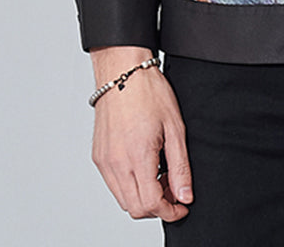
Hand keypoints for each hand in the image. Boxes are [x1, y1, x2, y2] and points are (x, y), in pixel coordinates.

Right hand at [90, 47, 192, 221]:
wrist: (123, 73)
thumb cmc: (149, 93)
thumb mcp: (175, 128)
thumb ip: (180, 167)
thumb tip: (185, 195)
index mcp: (137, 156)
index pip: (150, 204)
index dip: (170, 211)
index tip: (182, 206)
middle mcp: (115, 163)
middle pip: (134, 208)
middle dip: (157, 207)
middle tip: (174, 190)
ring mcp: (104, 161)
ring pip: (122, 199)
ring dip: (143, 198)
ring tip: (161, 176)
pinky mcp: (98, 156)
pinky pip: (113, 184)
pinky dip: (130, 186)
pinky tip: (145, 167)